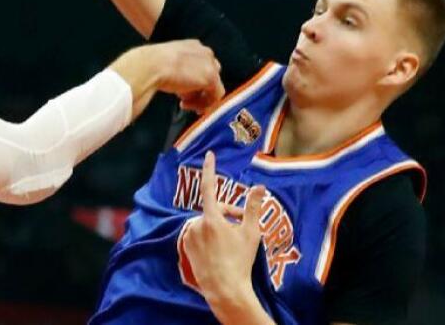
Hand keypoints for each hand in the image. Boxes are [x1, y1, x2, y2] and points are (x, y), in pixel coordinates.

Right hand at [108, 40, 223, 119]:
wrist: (149, 66)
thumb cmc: (150, 64)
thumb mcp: (166, 62)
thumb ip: (178, 69)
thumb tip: (180, 85)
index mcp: (193, 45)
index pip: (203, 64)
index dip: (195, 79)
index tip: (184, 90)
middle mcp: (205, 52)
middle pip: (211, 74)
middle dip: (200, 89)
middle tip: (185, 99)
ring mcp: (209, 64)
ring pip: (214, 86)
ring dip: (200, 98)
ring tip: (184, 104)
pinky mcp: (211, 78)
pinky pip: (215, 96)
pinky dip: (202, 104)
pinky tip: (185, 104)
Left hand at [181, 151, 266, 312]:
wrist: (225, 288)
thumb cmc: (240, 260)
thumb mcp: (251, 233)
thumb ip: (253, 208)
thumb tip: (259, 186)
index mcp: (211, 218)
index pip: (209, 187)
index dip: (210, 169)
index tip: (209, 155)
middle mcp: (195, 224)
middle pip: (214, 209)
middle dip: (228, 213)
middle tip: (241, 224)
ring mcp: (188, 236)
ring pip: (206, 223)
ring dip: (218, 226)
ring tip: (232, 241)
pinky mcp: (185, 247)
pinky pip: (198, 234)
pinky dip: (208, 236)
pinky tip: (219, 250)